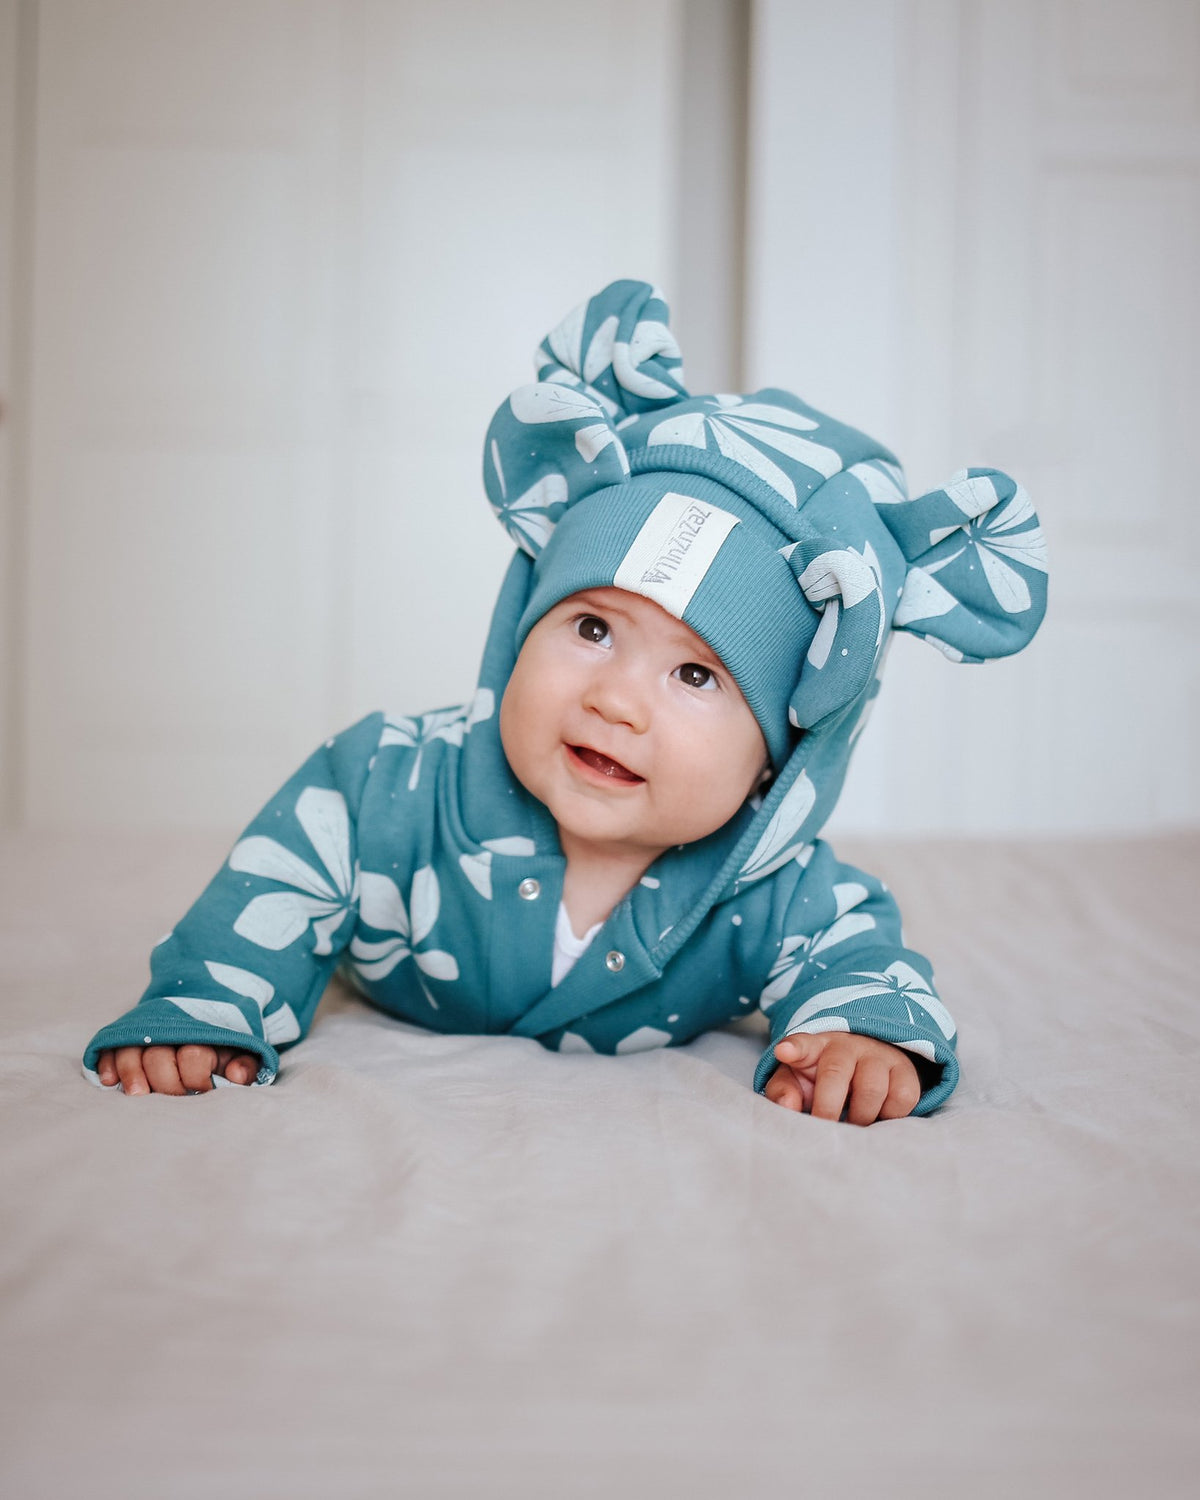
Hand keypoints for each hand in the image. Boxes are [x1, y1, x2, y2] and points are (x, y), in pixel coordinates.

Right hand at [96, 1045, 258, 1094]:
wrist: (204, 1009)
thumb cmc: (223, 1045)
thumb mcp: (241, 1053)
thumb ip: (245, 1065)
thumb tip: (235, 1074)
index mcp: (203, 1034)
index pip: (194, 1056)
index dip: (197, 1078)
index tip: (204, 1090)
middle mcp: (171, 1030)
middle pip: (158, 1056)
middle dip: (165, 1083)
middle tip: (173, 1098)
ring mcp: (145, 1032)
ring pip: (130, 1050)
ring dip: (131, 1073)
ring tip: (137, 1094)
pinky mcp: (126, 1035)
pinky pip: (110, 1046)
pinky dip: (106, 1061)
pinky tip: (109, 1080)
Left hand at [764, 1032, 920, 1124]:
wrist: (867, 1061)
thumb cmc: (822, 1077)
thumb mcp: (797, 1081)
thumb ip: (783, 1092)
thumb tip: (787, 1106)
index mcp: (815, 1047)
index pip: (803, 1044)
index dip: (795, 1048)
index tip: (785, 1052)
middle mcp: (847, 1046)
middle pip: (836, 1074)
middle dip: (827, 1107)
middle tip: (823, 1129)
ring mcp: (878, 1055)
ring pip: (872, 1090)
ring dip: (860, 1117)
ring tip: (852, 1124)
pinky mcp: (905, 1070)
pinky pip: (902, 1098)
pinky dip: (890, 1115)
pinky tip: (878, 1116)